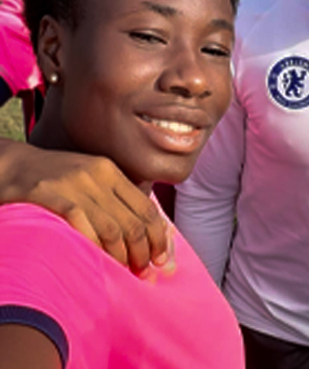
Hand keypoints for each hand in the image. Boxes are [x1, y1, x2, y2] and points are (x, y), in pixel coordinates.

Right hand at [0, 139, 170, 272]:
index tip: (162, 260)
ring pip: (111, 228)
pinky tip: (96, 263)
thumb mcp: (88, 181)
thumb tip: (143, 237)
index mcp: (110, 172)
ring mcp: (74, 184)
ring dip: (122, 257)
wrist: (10, 165)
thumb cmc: (53, 181)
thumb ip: (113, 202)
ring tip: (125, 274)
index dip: (159, 238)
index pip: (147, 208)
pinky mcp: (50, 194)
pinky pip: (81, 225)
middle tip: (145, 274)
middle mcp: (97, 176)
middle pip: (133, 221)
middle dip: (143, 252)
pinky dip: (93, 248)